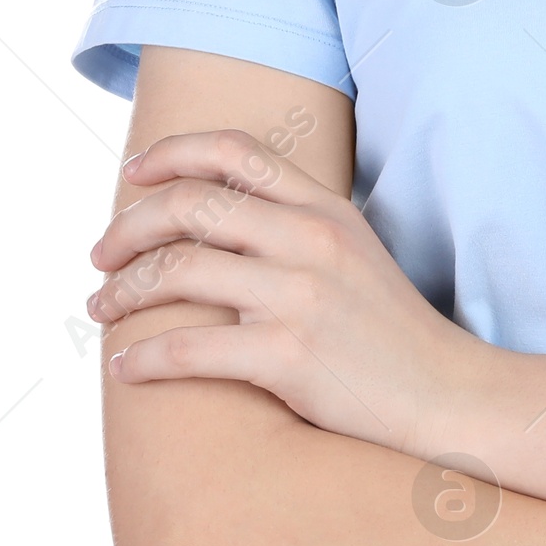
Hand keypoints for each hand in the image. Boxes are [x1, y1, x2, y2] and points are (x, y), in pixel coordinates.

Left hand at [88, 129, 481, 457]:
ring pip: (177, 271)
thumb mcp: (352, 252)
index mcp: (325, 208)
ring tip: (101, 311)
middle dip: (127, 227)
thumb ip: (294, 224)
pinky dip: (140, 358)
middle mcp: (311, 239)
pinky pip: (186, 348)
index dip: (171, 152)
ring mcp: (300, 295)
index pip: (235, 150)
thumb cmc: (389, 332)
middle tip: (100, 257)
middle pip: (190, 204)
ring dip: (122, 292)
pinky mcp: (288, 356)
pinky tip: (125, 369)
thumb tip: (213, 214)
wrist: (445, 395)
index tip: (131, 176)